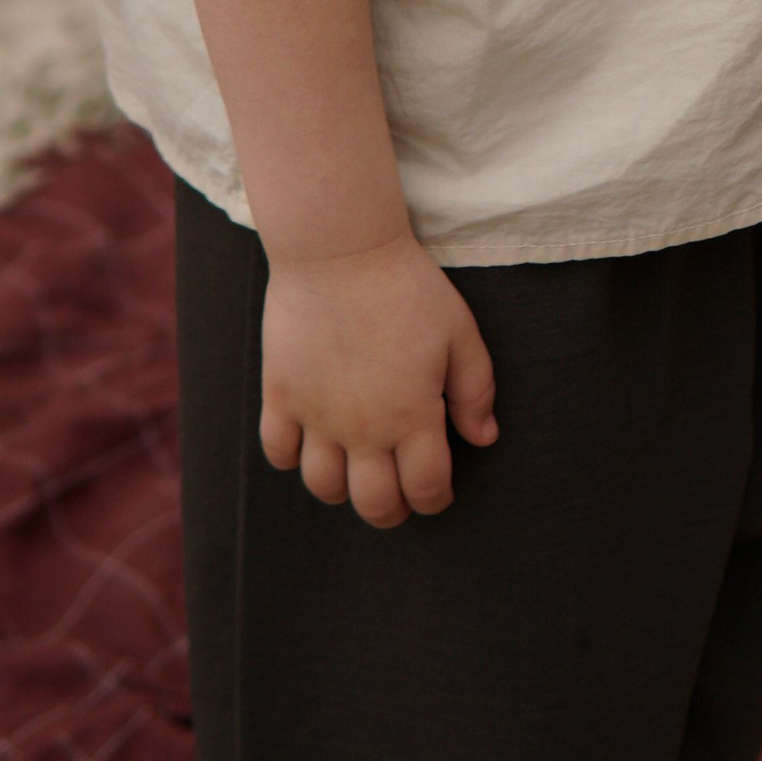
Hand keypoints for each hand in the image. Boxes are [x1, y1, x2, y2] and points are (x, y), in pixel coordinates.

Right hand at [258, 229, 498, 523]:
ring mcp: (316, 416)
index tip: (437, 493)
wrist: (340, 250)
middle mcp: (362, 428)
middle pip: (374, 504)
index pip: (424, 488)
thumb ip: (475, 390)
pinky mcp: (280, 394)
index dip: (435, 500)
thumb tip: (483, 438)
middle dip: (392, 510)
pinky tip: (310, 442)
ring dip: (343, 488)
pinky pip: (278, 452)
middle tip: (397, 495)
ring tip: (355, 469)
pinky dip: (292, 458)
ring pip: (324, 486)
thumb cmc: (407, 287)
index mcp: (412, 416)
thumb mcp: (459, 332)